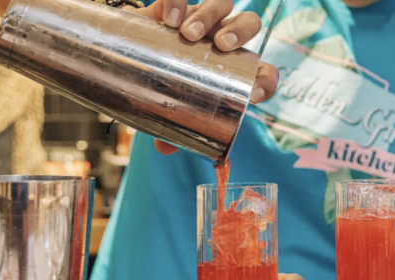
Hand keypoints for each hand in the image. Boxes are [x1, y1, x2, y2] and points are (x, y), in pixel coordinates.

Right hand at [126, 0, 278, 154]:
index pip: (262, 71)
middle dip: (240, 32)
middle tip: (222, 46)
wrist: (128, 55)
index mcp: (232, 69)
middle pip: (247, 24)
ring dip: (211, 15)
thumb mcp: (169, 111)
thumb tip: (170, 151)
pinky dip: (178, 3)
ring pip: (222, 5)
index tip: (254, 94)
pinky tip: (170, 20)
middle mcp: (222, 40)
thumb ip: (173, 131)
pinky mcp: (176, 5)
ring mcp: (201, 19)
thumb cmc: (161, 88)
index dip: (266, 80)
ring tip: (190, 33)